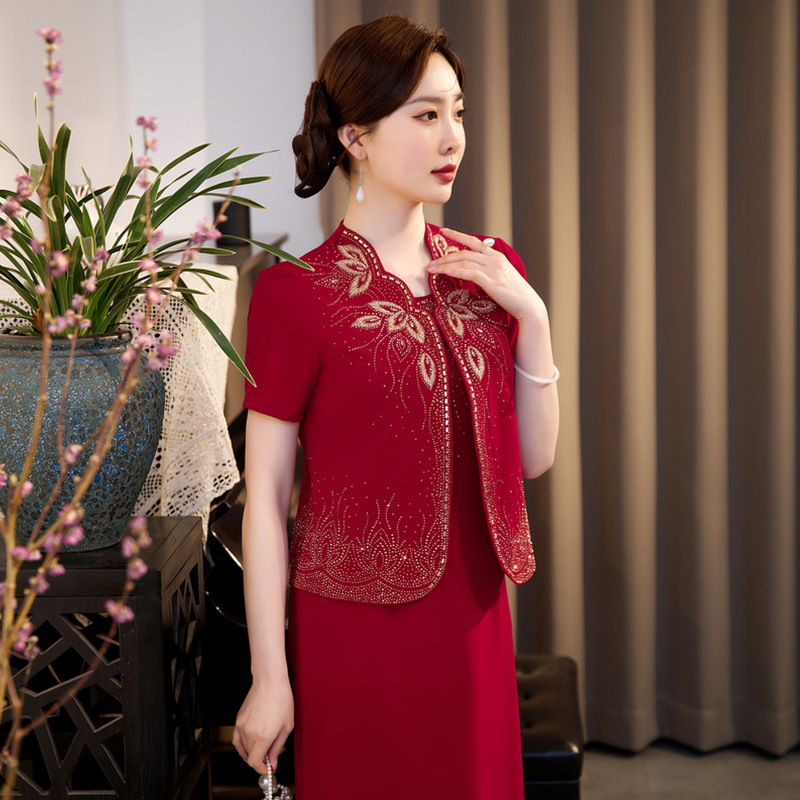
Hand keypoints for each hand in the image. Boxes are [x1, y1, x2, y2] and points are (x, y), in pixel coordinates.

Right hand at [232, 676, 294, 774]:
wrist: (269, 681)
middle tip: (273, 751)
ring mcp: (242, 726)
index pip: (255, 762)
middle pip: (250, 757)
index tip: (269, 768)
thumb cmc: (281, 699)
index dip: (262, 769)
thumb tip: (273, 762)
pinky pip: (237, 739)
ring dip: (253, 752)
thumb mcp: (287, 726)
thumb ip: (278, 747)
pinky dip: (242, 746)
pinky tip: (249, 744)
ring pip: (243, 749)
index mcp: (264, 735)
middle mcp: (250, 732)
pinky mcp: (238, 720)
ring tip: (264, 744)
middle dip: (262, 758)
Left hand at [427, 227, 544, 321]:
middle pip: (464, 252)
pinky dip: (456, 271)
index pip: (474, 241)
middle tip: (430, 263)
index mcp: (496, 256)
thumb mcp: (500, 278)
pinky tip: (446, 273)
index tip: (443, 231)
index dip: (457, 235)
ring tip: (432, 270)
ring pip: (464, 262)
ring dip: (445, 265)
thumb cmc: (513, 296)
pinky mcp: (492, 282)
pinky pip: (470, 273)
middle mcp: (494, 260)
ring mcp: (494, 270)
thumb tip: (470, 272)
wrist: (529, 306)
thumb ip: (487, 271)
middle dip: (444, 257)